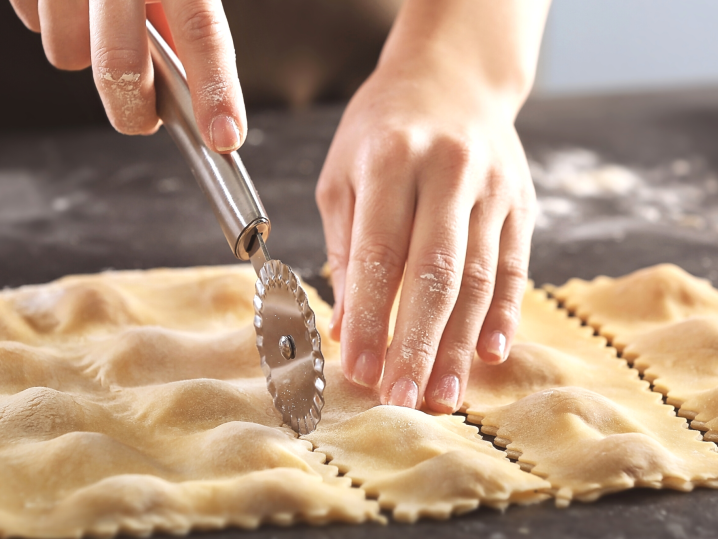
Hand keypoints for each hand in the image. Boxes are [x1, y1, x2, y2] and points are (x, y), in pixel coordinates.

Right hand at [9, 0, 245, 152]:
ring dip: (85, 55)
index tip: (225, 135)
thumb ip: (183, 9)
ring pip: (65, 54)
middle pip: (120, 67)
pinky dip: (53, 22)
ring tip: (97, 21)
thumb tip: (186, 78)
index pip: (202, 30)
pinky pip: (33, 25)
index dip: (214, 90)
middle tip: (143, 120)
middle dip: (134, 110)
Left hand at [316, 54, 536, 412]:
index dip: (369, 318)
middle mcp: (447, 172)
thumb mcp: (344, 175)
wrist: (453, 76)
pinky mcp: (521, 202)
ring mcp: (492, 188)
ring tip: (443, 393)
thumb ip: (346, 249)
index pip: (379, 254)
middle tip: (403, 399)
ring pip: (479, 278)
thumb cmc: (383, 129)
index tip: (359, 370)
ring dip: (460, 343)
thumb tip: (347, 326)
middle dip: (417, 343)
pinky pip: (515, 266)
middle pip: (435, 273)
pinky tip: (490, 353)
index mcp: (390, 160)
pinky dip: (503, 313)